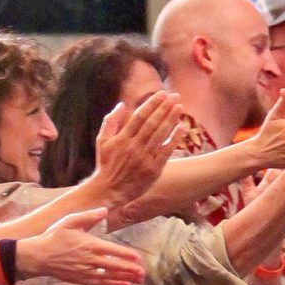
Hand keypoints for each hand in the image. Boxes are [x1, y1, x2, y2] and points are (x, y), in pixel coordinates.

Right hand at [17, 210, 145, 284]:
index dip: (127, 255)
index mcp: (89, 244)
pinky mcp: (81, 279)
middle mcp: (90, 259)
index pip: (113, 251)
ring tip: (138, 281)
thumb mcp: (70, 221)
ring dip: (125, 279)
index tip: (138, 259)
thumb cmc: (54, 237)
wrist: (38, 256)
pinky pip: (100, 284)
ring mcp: (85, 271)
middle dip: (130, 270)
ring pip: (109, 276)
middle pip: (114, 266)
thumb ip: (88, 216)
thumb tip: (104, 210)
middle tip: (143, 274)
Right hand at [91, 91, 181, 207]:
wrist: (108, 191)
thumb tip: (121, 105)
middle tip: (175, 96)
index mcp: (122, 138)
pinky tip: (182, 127)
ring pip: (160, 135)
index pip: (139, 116)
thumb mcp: (102, 142)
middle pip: (152, 123)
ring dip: (171, 119)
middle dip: (164, 108)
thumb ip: (110, 122)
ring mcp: (144, 158)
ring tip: (180, 107)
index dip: (152, 103)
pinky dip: (175, 138)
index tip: (162, 93)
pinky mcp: (153, 169)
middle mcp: (133, 147)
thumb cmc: (105, 165)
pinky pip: (166, 151)